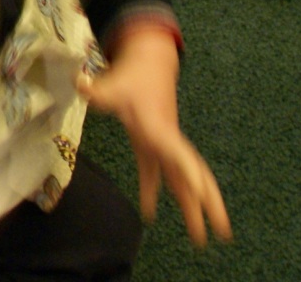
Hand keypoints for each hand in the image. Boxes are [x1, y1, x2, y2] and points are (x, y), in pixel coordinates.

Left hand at [77, 26, 231, 248]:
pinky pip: (158, 175)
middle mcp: (167, 141)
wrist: (149, 62)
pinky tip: (150, 215)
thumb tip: (79, 83)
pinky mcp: (152, 145)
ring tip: (199, 239)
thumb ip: (97, 89)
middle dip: (208, 204)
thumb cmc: (132, 76)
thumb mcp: (113, 84)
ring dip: (191, 207)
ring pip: (182, 180)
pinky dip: (155, 193)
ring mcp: (163, 145)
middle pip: (193, 176)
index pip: (178, 157)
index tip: (201, 195)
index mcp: (160, 130)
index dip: (189, 175)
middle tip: (222, 233)